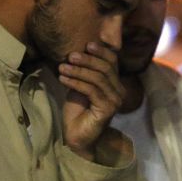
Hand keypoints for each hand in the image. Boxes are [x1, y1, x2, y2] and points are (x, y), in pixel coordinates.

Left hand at [58, 42, 123, 159]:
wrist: (77, 136)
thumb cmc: (78, 111)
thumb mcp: (80, 86)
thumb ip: (83, 72)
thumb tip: (75, 52)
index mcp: (114, 84)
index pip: (113, 62)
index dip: (102, 51)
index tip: (87, 44)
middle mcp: (119, 91)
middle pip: (106, 68)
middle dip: (88, 60)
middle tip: (71, 56)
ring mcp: (115, 101)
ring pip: (98, 79)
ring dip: (78, 71)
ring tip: (62, 67)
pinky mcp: (107, 110)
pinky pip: (92, 91)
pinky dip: (76, 82)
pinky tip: (63, 79)